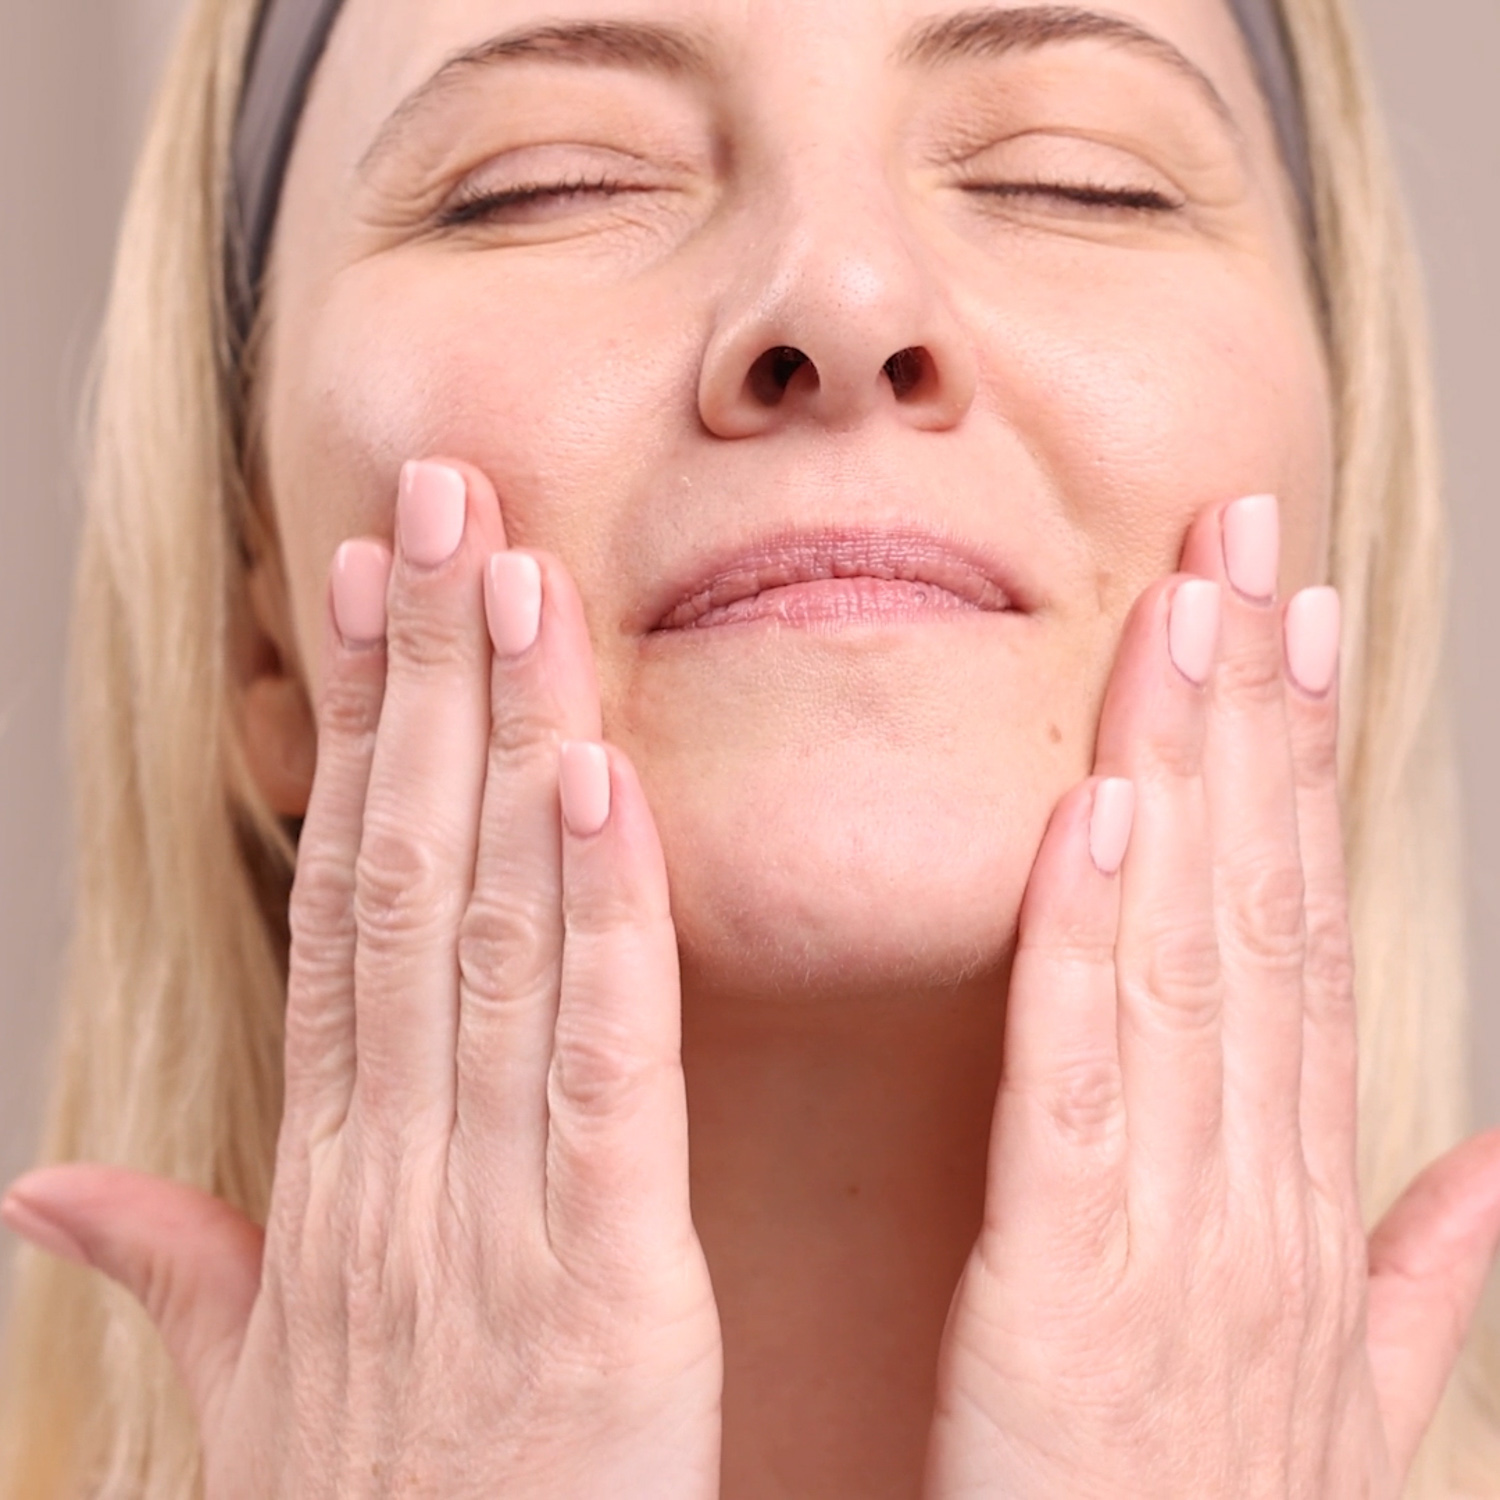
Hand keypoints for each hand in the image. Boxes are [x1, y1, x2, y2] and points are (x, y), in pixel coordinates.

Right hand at [1, 460, 721, 1497]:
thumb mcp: (253, 1393)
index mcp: (330, 1176)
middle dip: (421, 677)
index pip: (344, 904)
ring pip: (496, 932)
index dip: (355, 736)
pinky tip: (600, 780)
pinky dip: (600, 919)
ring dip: (503, 739)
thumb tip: (46, 1180)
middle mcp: (389, 1167)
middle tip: (438, 499)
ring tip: (513, 576)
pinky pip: (599, 1069)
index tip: (367, 592)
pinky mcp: (603, 1287)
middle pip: (406, 874)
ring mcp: (485, 1220)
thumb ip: (173, 1266)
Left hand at [924, 494, 1499, 1498]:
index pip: (1304, 929)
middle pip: (1259, 899)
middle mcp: (1260, 1184)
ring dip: (1190, 769)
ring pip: (1188, 952)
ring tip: (1195, 609)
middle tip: (1251, 535)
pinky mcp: (1069, 1289)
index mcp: (1300, 1194)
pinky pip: (1080, 1082)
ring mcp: (1179, 1231)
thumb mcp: (1345, 1410)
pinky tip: (1090, 814)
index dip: (1307, 765)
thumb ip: (1415, 1284)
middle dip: (1258, 708)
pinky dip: (1089, 943)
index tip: (1302, 622)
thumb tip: (1497, 1172)